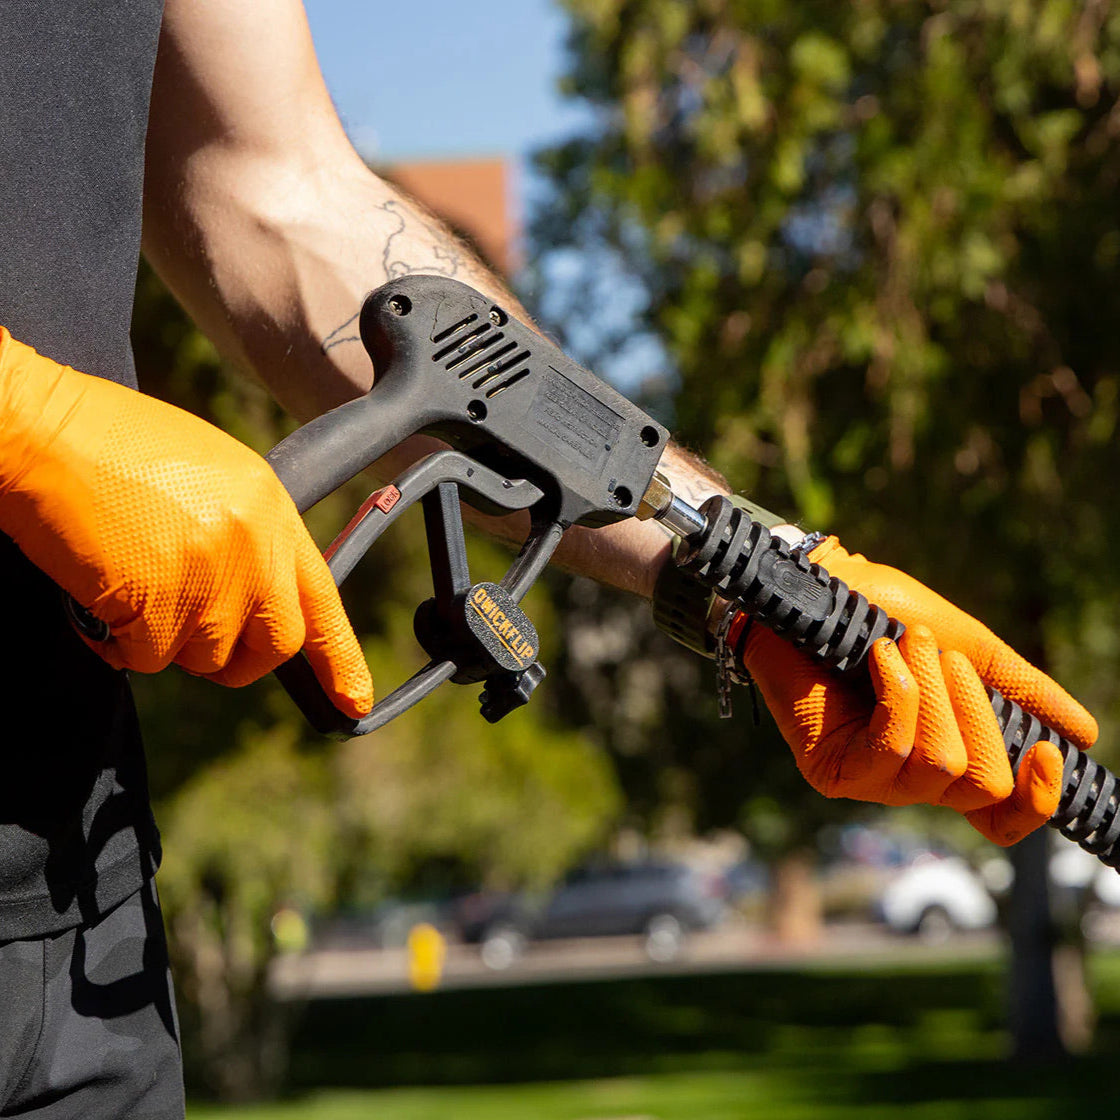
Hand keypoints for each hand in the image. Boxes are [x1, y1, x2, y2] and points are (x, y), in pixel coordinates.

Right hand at [0, 328, 372, 716]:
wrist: (41, 429)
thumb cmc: (110, 447)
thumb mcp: (209, 477)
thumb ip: (245, 536)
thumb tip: (250, 598)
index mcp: (272, 509)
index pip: (321, 599)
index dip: (340, 659)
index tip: (354, 701)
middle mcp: (255, 547)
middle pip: (275, 644)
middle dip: (238, 660)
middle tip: (190, 636)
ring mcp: (212, 578)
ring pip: (205, 656)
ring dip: (165, 639)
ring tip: (131, 583)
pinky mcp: (161, 605)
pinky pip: (149, 659)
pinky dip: (119, 641)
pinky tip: (99, 595)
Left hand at [731, 536, 1094, 845]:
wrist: (817, 588)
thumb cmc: (883, 615)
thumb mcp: (967, 648)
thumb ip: (1021, 690)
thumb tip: (1087, 734)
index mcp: (951, 758)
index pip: (1002, 819)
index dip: (1035, 800)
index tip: (1046, 751)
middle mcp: (912, 781)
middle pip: (982, 786)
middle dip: (974, 709)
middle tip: (939, 654)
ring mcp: (870, 780)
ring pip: (943, 764)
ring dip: (934, 690)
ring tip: (904, 642)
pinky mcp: (831, 769)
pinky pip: (892, 748)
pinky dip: (900, 693)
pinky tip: (881, 656)